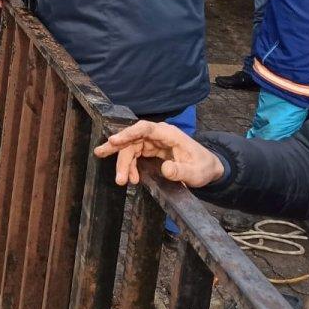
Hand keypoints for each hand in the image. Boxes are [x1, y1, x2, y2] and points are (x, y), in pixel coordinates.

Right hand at [93, 121, 224, 187]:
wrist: (207, 169)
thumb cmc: (203, 167)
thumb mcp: (196, 173)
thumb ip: (181, 171)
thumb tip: (166, 169)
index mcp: (168, 134)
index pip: (145, 129)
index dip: (128, 133)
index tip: (114, 140)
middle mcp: (158, 135)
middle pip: (133, 139)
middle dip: (118, 150)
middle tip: (101, 154)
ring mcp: (153, 143)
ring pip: (131, 148)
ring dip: (123, 163)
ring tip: (120, 180)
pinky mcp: (150, 151)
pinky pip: (135, 156)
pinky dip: (130, 167)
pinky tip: (131, 178)